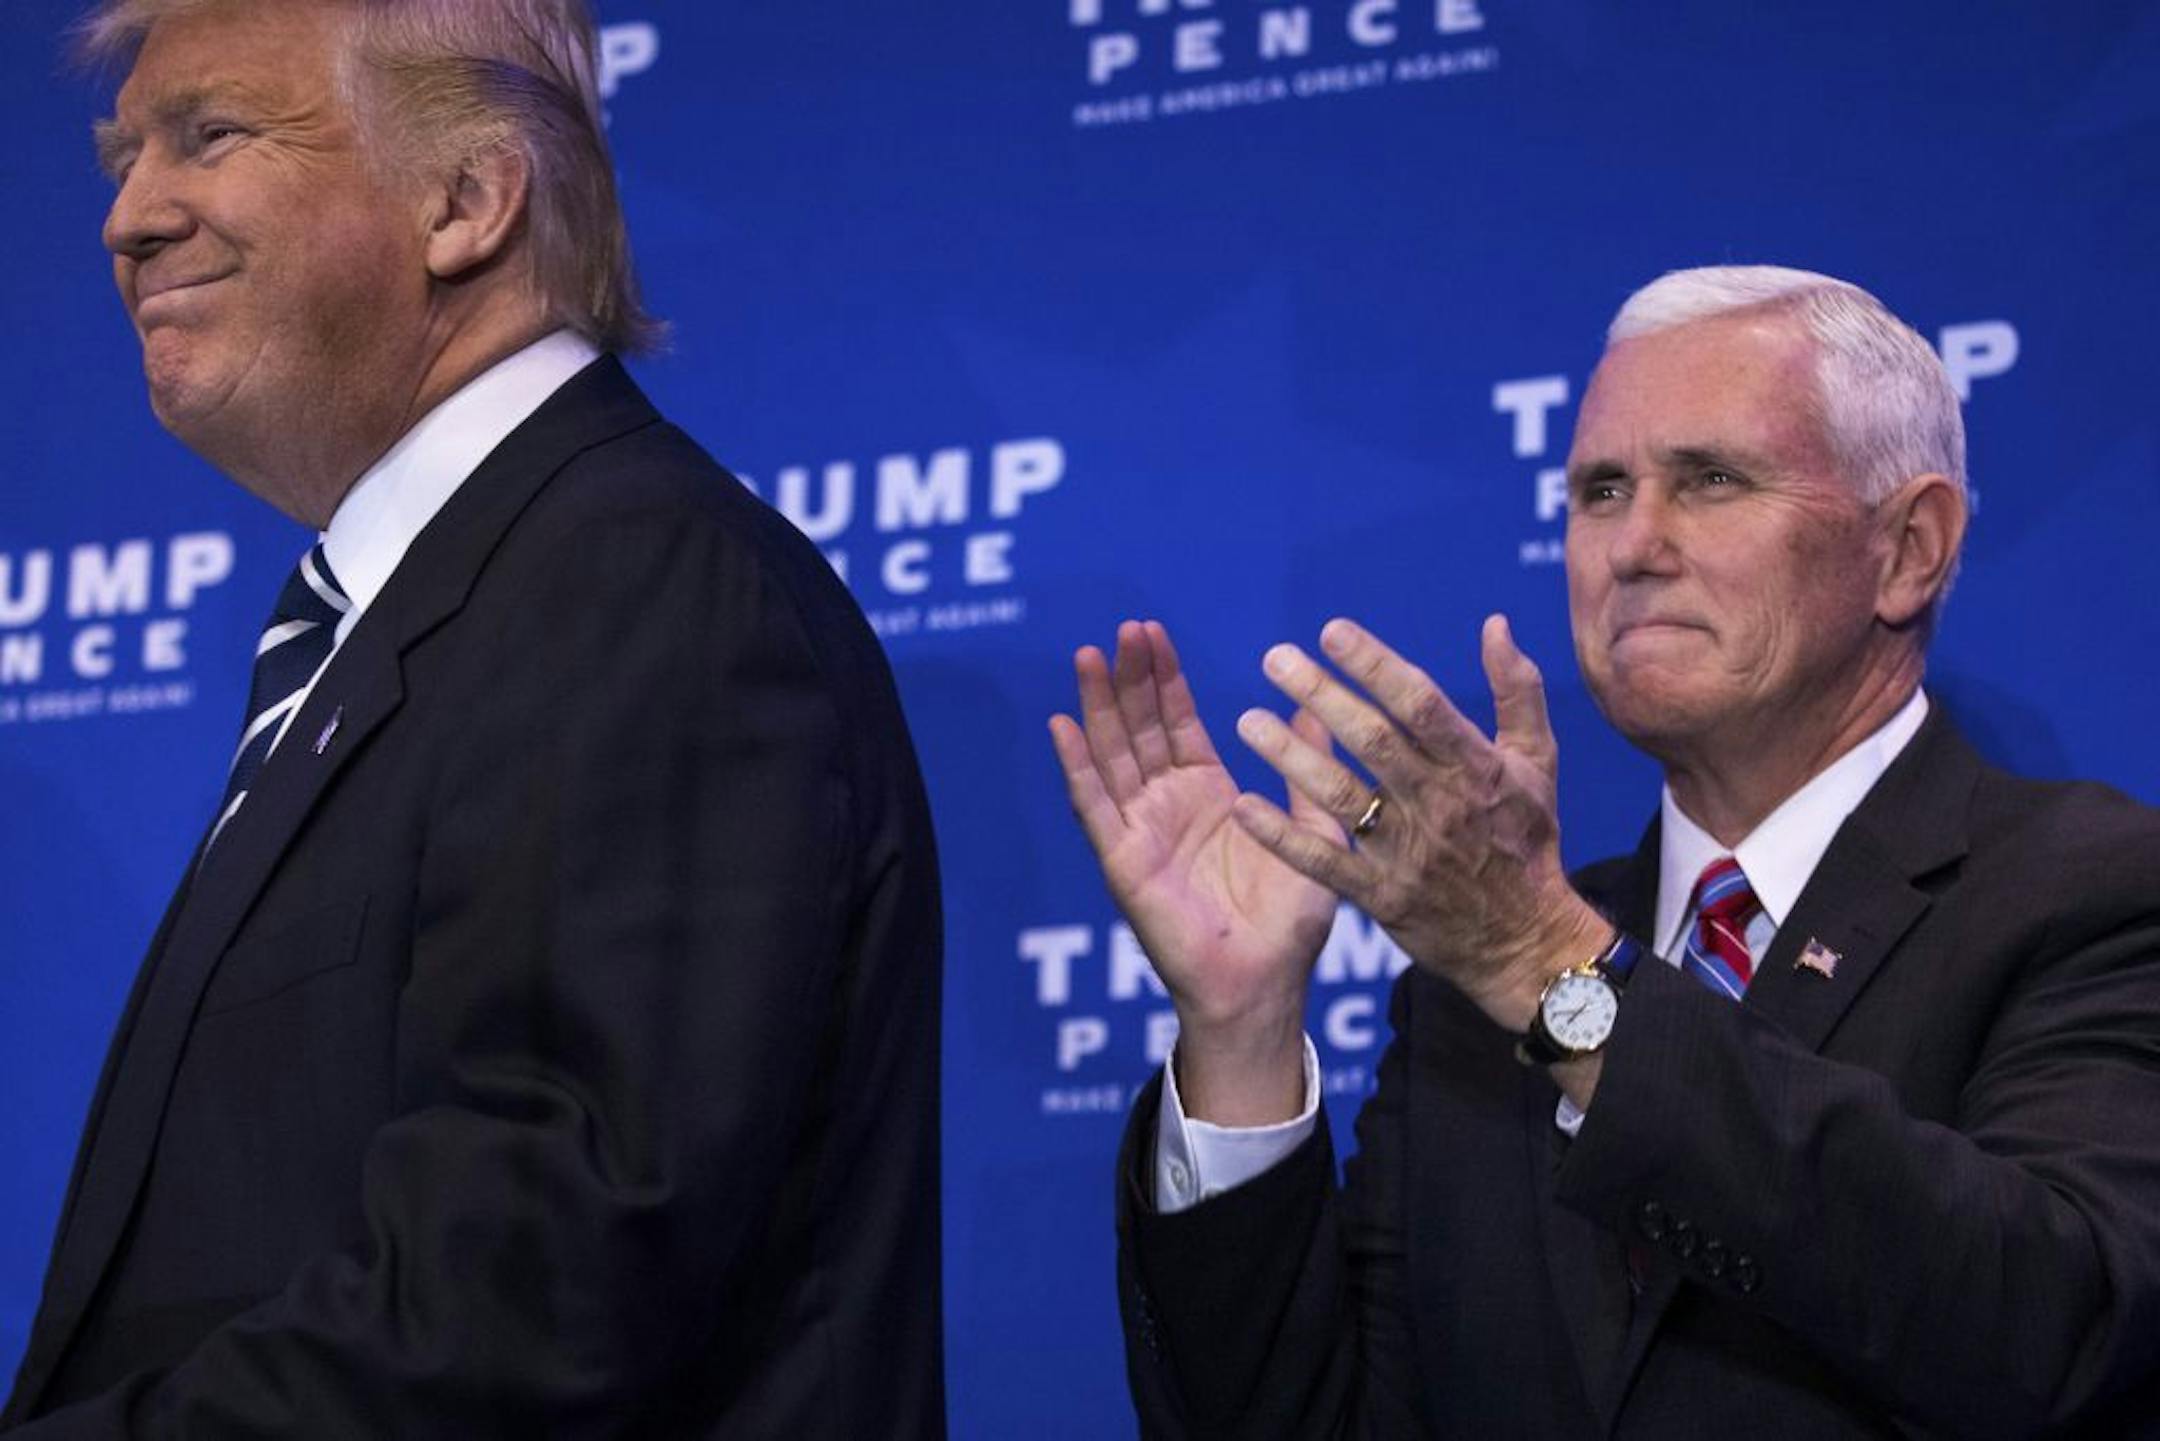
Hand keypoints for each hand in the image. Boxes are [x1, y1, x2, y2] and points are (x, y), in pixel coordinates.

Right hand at [1050, 620, 1339, 1122]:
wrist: (1265, 984)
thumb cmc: (1291, 920)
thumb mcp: (1313, 828)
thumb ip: (1307, 768)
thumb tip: (1315, 705)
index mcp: (1208, 794)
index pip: (1177, 723)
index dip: (1164, 678)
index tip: (1154, 631)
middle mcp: (1166, 806)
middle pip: (1138, 728)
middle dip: (1130, 678)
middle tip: (1124, 629)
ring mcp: (1140, 831)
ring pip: (1111, 756)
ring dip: (1098, 706)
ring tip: (1089, 656)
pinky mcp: (1123, 861)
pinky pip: (1094, 808)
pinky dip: (1077, 766)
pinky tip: (1063, 726)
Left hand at [1227, 614, 1609, 1033]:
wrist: (1525, 940)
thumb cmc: (1526, 839)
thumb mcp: (1537, 762)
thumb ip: (1517, 690)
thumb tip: (1494, 624)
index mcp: (1476, 766)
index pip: (1421, 704)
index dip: (1375, 665)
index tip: (1331, 631)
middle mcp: (1440, 804)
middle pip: (1373, 741)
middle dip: (1321, 695)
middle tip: (1274, 659)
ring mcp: (1408, 853)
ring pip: (1342, 797)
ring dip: (1290, 758)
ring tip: (1248, 721)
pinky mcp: (1382, 896)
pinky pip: (1325, 863)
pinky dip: (1282, 837)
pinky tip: (1243, 807)